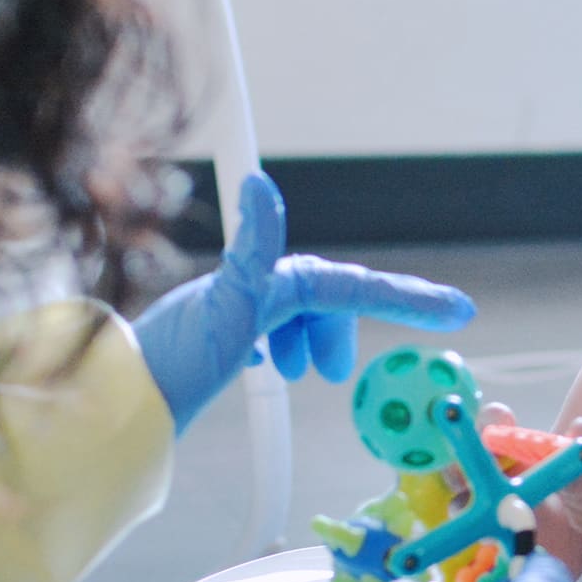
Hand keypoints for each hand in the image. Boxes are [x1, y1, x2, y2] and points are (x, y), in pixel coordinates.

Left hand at [133, 174, 475, 430]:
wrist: (123, 398)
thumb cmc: (174, 358)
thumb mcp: (225, 303)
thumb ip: (253, 244)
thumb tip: (259, 183)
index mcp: (267, 281)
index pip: (350, 285)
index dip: (407, 298)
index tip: (458, 311)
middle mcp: (253, 287)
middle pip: (328, 298)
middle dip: (354, 325)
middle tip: (357, 369)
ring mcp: (239, 310)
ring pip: (303, 315)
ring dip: (324, 338)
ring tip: (322, 374)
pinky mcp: (225, 335)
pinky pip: (279, 330)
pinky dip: (296, 344)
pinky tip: (286, 365)